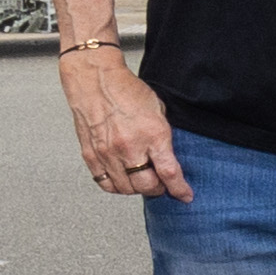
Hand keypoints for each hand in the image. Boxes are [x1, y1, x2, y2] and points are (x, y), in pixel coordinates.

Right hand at [61, 54, 191, 200]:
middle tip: (160, 184)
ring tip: (140, 179)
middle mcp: (129, 146)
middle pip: (147, 186)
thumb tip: (170, 157)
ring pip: (126, 189)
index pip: (169, 173)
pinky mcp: (91, 154)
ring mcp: (108, 152)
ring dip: (137, 188)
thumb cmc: (126, 90)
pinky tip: (123, 179)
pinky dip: (116, 186)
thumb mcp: (158, 109)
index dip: (179, 189)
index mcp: (152, 134)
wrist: (94, 78)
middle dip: (158, 189)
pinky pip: (105, 182)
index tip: (184, 195)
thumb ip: (164, 136)